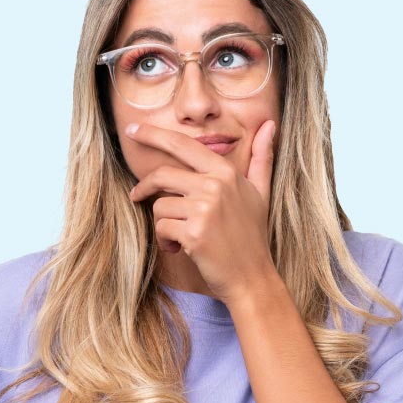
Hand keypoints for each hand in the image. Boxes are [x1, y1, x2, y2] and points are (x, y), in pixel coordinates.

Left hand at [125, 119, 278, 304]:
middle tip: (136, 196)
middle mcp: (215, 186)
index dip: (154, 134)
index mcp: (226, 172)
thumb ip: (262, 157)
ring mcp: (204, 209)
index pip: (183, 145)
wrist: (252, 278)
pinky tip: (182, 249)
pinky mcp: (194, 233)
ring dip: (164, 224)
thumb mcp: (261, 193)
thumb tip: (269, 124)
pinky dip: (166, 241)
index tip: (133, 130)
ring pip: (159, 206)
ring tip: (180, 237)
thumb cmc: (252, 236)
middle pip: (162, 175)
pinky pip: (162, 228)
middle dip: (144, 187)